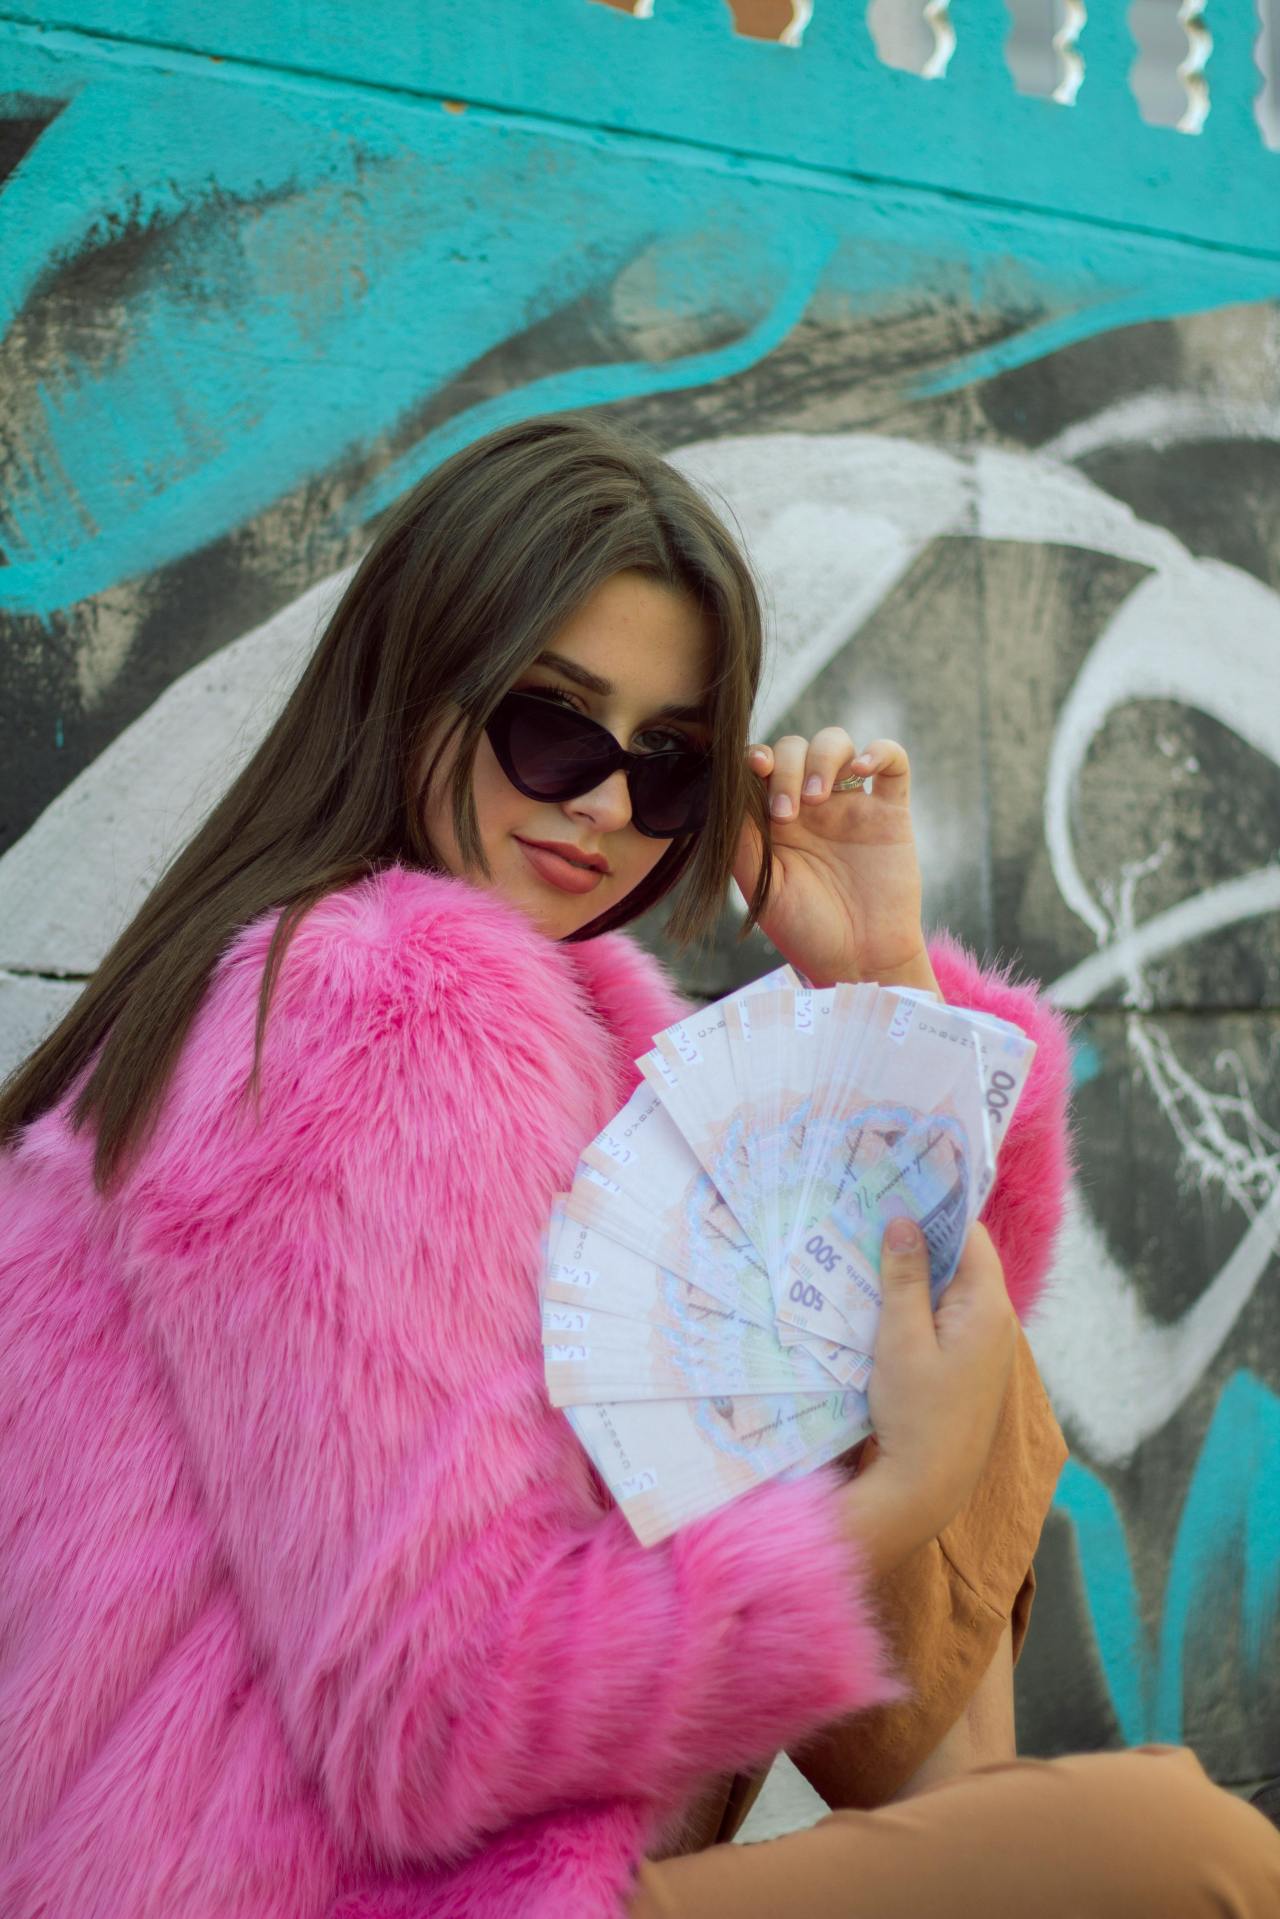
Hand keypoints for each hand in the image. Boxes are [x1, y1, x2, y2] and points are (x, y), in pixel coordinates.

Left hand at [732, 730, 927, 990]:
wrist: (858, 960)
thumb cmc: (804, 929)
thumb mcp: (760, 885)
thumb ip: (740, 838)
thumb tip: (724, 788)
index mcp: (774, 819)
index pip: (760, 764)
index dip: (753, 756)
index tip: (751, 768)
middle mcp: (812, 805)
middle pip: (795, 748)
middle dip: (786, 768)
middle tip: (786, 813)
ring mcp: (851, 805)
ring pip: (836, 743)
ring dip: (822, 758)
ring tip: (818, 799)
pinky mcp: (890, 813)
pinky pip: (893, 761)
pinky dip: (879, 751)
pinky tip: (862, 768)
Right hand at [838, 1220, 1016, 1580]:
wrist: (929, 1487)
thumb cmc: (917, 1413)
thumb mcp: (901, 1339)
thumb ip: (905, 1278)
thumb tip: (903, 1221)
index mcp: (988, 1306)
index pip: (970, 1235)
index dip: (936, 1209)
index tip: (897, 1188)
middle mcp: (996, 1320)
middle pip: (960, 1259)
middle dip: (918, 1238)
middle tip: (871, 1214)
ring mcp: (984, 1345)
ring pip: (949, 1289)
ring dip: (914, 1274)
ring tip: (867, 1250)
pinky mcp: (967, 1364)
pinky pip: (944, 1317)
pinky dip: (917, 1303)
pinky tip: (880, 1300)